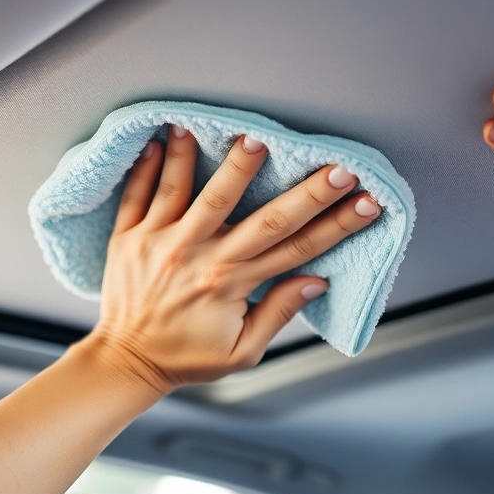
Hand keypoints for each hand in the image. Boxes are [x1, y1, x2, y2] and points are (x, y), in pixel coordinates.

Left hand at [89, 127, 380, 391]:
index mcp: (233, 284)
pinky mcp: (130, 236)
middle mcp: (202, 258)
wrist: (125, 360)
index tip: (368, 201)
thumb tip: (316, 281)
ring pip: (197, 194)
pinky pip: (140, 194)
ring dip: (224, 164)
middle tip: (336, 166)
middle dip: (305, 191)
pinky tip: (166, 133)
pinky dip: (151, 164)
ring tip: (246, 133)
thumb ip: (277, 313)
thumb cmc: (187, 356)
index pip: (298, 248)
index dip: (338, 225)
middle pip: (264, 218)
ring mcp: (163, 243)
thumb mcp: (242, 351)